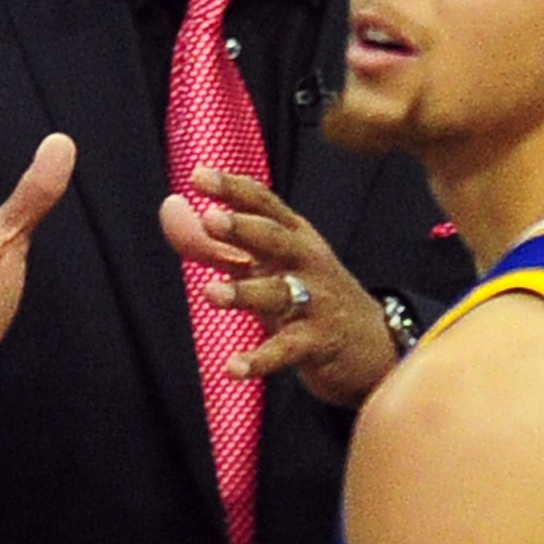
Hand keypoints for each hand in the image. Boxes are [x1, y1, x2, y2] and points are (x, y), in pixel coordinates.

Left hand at [159, 166, 397, 407]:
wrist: (373, 344)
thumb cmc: (308, 295)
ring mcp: (315, 301)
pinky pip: (286, 349)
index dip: (232, 189)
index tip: (198, 175)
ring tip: (211, 294)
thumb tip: (170, 210)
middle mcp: (306, 262)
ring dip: (244, 292)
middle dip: (244, 228)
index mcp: (293, 237)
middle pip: (276, 239)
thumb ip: (217, 243)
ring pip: (279, 292)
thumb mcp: (266, 266)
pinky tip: (233, 368)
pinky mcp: (318, 341)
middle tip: (210, 219)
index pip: (263, 205)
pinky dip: (260, 359)